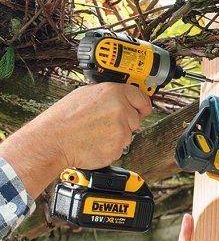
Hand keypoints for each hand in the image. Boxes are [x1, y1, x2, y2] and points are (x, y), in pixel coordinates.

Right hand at [0, 82, 150, 197]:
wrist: (53, 141)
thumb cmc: (64, 118)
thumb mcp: (86, 94)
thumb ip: (109, 95)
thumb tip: (122, 97)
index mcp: (114, 93)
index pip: (142, 99)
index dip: (142, 106)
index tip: (143, 109)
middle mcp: (121, 109)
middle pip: (136, 118)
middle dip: (125, 122)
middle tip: (104, 124)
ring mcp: (121, 129)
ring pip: (128, 134)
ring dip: (117, 135)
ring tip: (96, 133)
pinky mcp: (118, 147)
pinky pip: (120, 147)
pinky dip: (111, 147)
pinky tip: (96, 142)